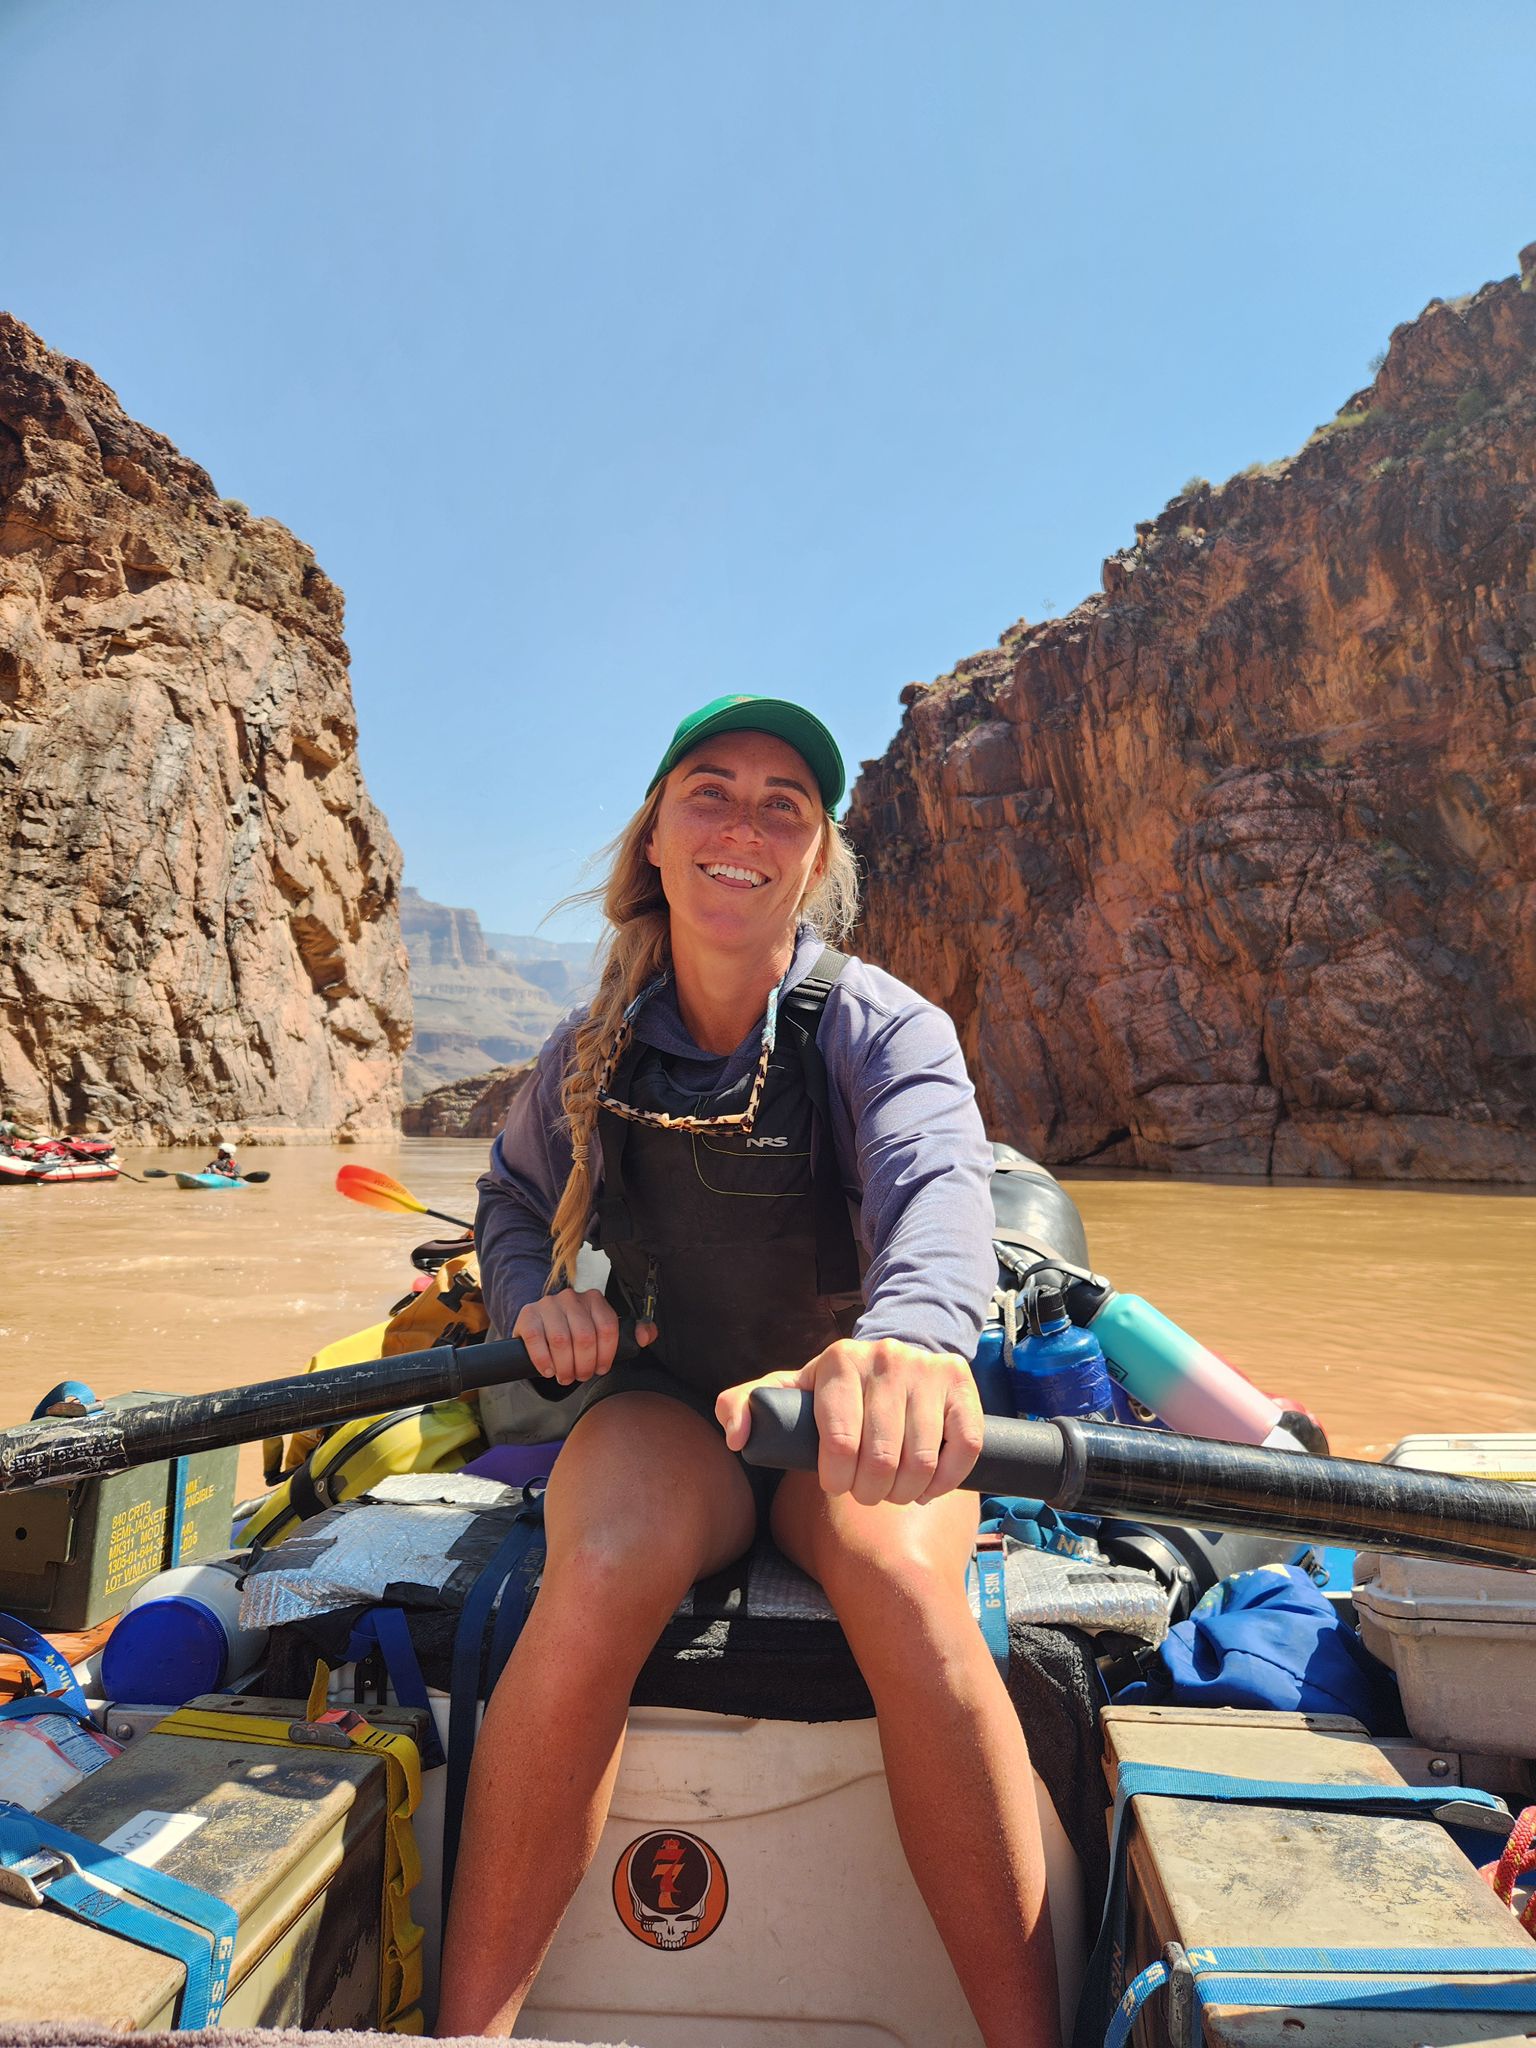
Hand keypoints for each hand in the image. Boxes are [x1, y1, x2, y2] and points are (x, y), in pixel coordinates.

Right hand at [512, 1288, 655, 1384]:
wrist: (540, 1328)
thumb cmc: (575, 1333)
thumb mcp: (602, 1332)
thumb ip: (630, 1333)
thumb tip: (647, 1335)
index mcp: (594, 1299)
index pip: (608, 1328)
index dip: (606, 1354)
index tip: (601, 1368)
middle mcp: (571, 1297)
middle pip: (585, 1337)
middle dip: (585, 1364)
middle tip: (581, 1376)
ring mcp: (548, 1304)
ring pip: (561, 1340)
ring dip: (565, 1367)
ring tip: (565, 1376)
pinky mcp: (527, 1315)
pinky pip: (536, 1340)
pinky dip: (543, 1360)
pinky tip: (548, 1370)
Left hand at [715, 1337, 981, 1504]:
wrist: (896, 1354)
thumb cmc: (838, 1388)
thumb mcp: (790, 1390)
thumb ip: (747, 1405)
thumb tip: (736, 1437)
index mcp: (839, 1361)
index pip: (839, 1443)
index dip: (837, 1480)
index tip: (836, 1485)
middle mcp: (886, 1359)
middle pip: (881, 1459)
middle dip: (870, 1492)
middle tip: (866, 1493)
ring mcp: (928, 1370)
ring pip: (922, 1459)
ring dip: (906, 1492)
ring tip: (894, 1491)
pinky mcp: (962, 1385)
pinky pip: (963, 1447)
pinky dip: (945, 1479)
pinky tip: (928, 1486)